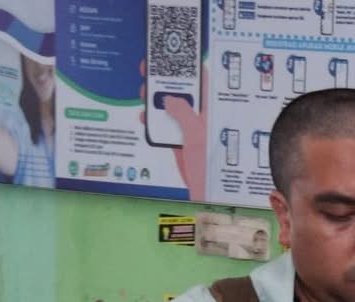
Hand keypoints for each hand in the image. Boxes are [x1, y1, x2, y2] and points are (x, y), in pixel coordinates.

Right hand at [136, 60, 206, 192]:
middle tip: (150, 68)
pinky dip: (152, 118)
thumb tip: (169, 98)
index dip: (188, 67)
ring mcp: (187, 127)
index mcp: (210, 113)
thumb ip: (183, 114)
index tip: (174, 55)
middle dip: (165, 80)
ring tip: (144, 92)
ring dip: (155, 99)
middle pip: (181, 92)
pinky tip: (144, 115)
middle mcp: (199, 118)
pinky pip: (162, 124)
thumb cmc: (210, 167)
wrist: (204, 192)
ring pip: (168, 106)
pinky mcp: (177, 139)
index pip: (201, 83)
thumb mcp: (197, 136)